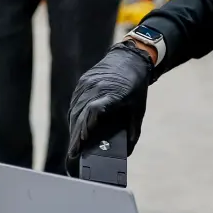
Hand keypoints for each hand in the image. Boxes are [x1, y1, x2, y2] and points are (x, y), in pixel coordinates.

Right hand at [65, 42, 154, 168]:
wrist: (130, 58)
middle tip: (73, 154)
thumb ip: (133, 132)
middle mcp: (96, 88)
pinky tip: (75, 129)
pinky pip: (75, 104)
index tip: (81, 141)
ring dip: (73, 129)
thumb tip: (126, 153)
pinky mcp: (82, 83)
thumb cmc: (136, 87)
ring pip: (75, 110)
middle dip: (76, 136)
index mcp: (113, 94)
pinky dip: (74, 118)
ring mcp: (86, 85)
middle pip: (81, 115)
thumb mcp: (139, 110)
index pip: (95, 111)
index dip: (86, 127)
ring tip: (74, 146)